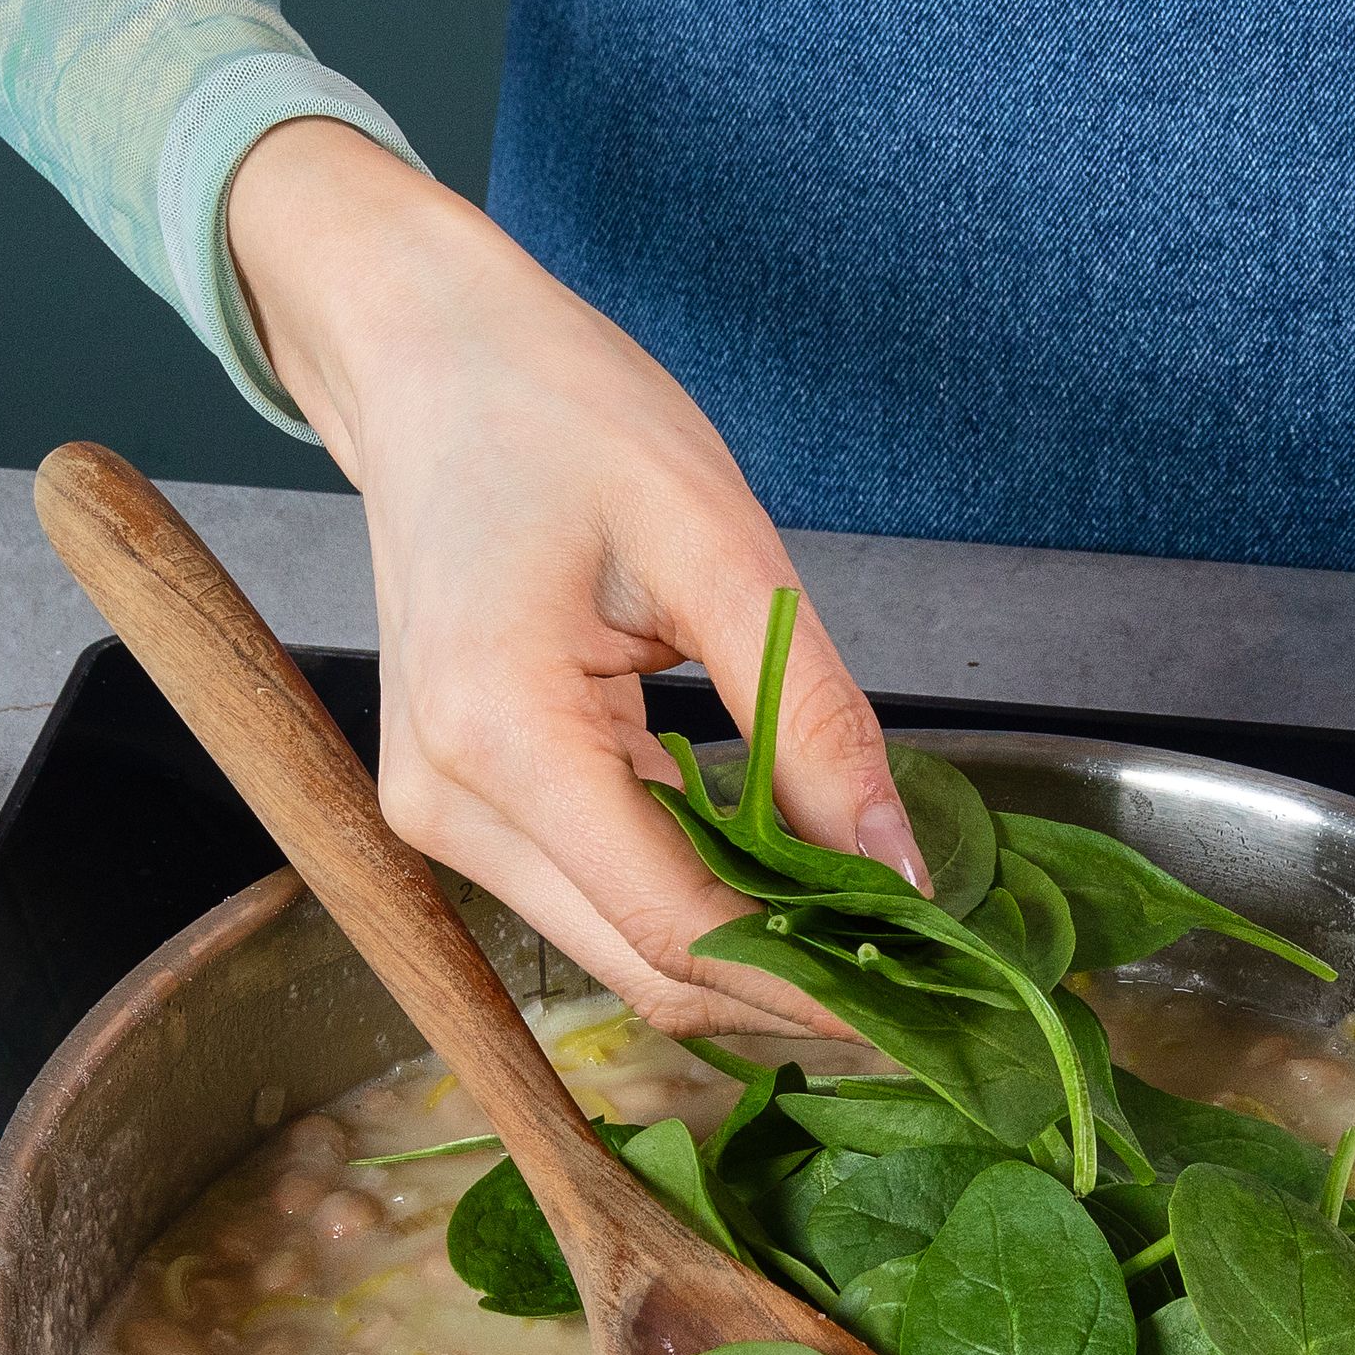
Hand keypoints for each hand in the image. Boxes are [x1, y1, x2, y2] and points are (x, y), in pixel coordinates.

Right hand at [226, 120, 918, 1035]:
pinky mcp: (456, 809)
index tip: (928, 990)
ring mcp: (438, 816)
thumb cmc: (561, 415)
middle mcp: (447, 803)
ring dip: (749, 957)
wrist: (426, 364)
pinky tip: (786, 886)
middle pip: (644, 968)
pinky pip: (594, 897)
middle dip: (790, 991)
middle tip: (927, 989)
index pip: (675, 926)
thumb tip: (897, 872)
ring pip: (619, 952)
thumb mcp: (720, 548)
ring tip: (875, 934)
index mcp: (501, 730)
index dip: (809, 980)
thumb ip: (811, 722)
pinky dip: (696, 905)